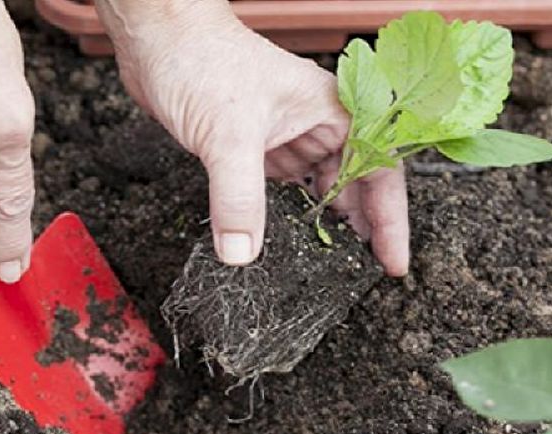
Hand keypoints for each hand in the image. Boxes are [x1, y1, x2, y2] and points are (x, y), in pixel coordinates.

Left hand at [95, 0, 408, 275]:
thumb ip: (239, 197)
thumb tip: (242, 252)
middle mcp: (314, 124)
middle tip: (360, 273)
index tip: (392, 263)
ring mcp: (283, 136)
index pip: (379, 170)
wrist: (159, 41)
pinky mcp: (252, 148)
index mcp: (333, 110)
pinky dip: (283, 215)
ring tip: (327, 264)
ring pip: (314, 189)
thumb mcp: (228, 135)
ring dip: (321, 223)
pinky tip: (282, 240)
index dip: (390, 220)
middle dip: (358, 228)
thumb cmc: (203, 61)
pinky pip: (278, 190)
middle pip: (352, 184)